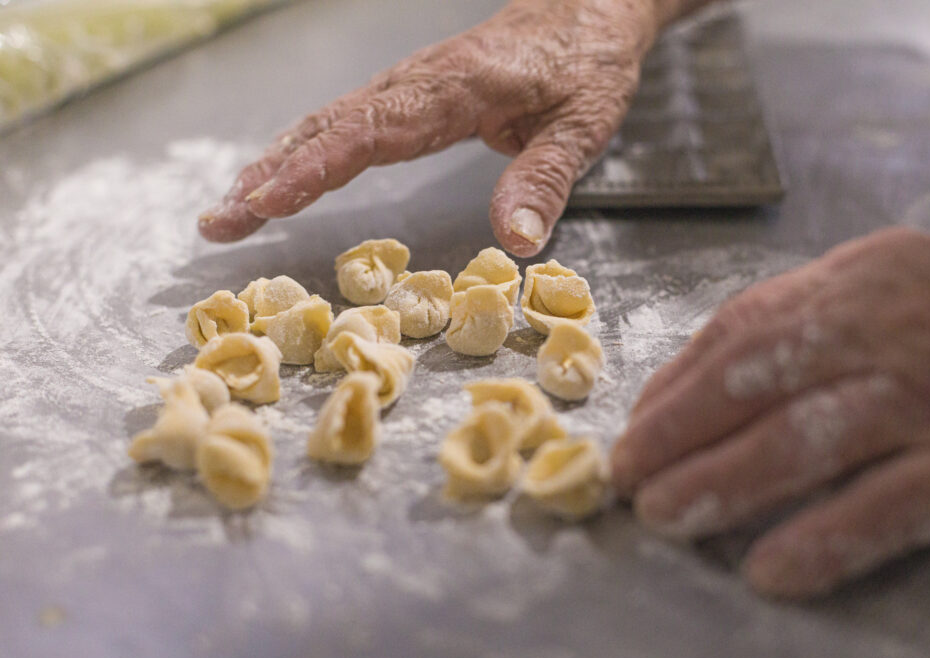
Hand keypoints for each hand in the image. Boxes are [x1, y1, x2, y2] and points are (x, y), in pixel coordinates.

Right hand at [199, 0, 700, 255]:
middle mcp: (418, 84)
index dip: (315, 166)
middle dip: (269, 174)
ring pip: (327, 121)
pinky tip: (281, 174)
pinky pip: (345, 121)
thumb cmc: (587, 64)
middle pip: (328, 126)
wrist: (589, 9)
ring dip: (275, 163)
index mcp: (454, 90)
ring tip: (231, 207)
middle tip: (219, 221)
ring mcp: (409, 86)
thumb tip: (514, 242)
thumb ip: (545, 179)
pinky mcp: (411, 94)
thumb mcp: (583, 124)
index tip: (267, 199)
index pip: (370, 130)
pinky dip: (304, 150)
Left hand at [612, 227, 929, 597]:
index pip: (739, 330)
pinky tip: (772, 571)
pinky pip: (890, 506)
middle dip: (678, 432)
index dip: (676, 385)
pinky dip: (827, 540)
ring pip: (806, 440)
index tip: (637, 428)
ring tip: (666, 517)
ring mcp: (929, 398)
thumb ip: (800, 314)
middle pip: (755, 382)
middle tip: (628, 478)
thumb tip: (699, 375)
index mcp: (852, 284)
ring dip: (724, 482)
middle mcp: (882, 333)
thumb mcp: (885, 278)